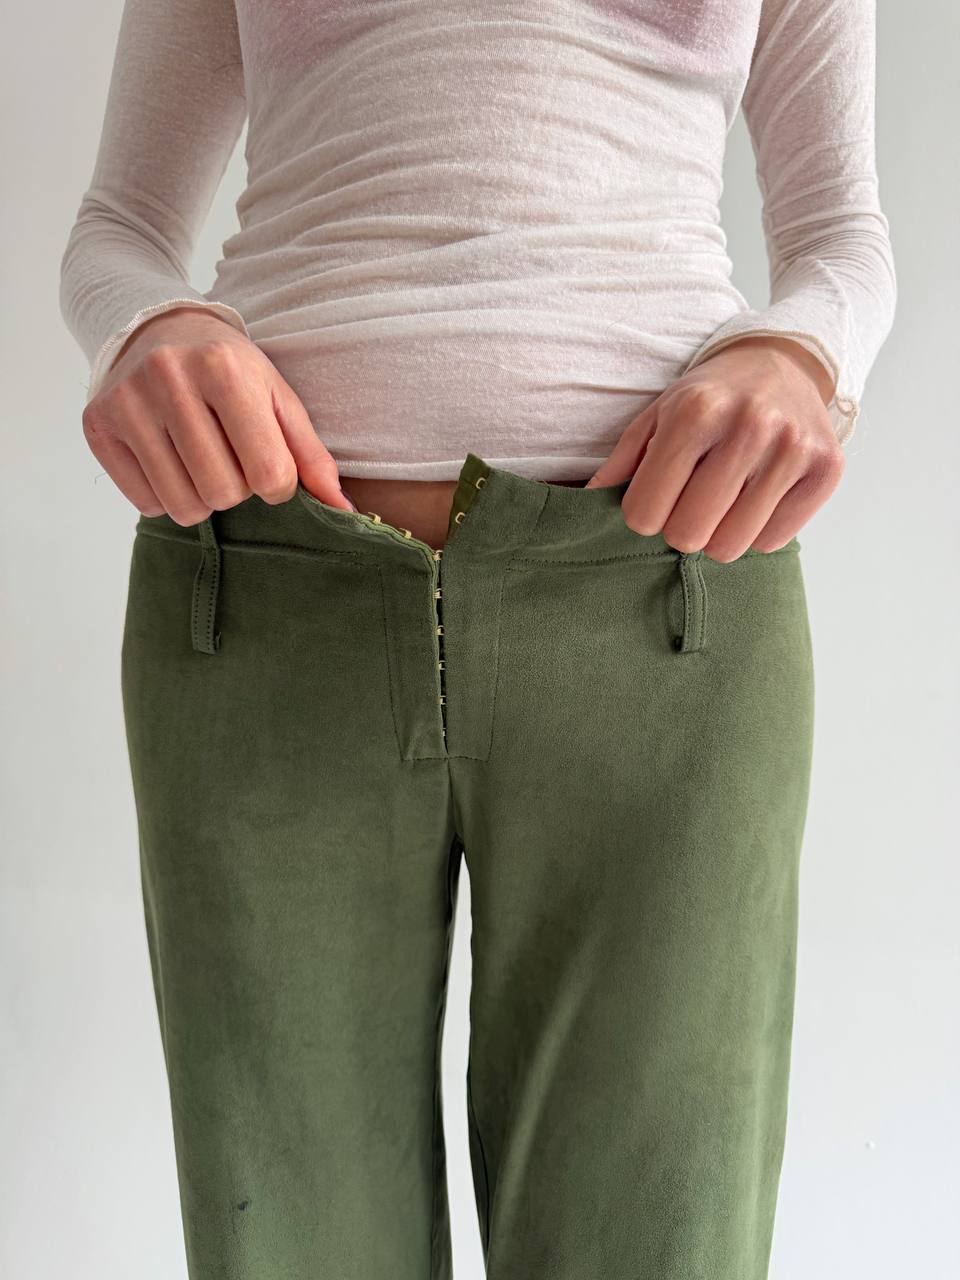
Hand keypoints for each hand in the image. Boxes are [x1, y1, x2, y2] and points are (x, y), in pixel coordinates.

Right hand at [82, 306, 354, 524]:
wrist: (156, 328)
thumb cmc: (230, 370)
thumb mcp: (278, 397)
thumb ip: (312, 455)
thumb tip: (344, 512)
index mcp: (225, 369)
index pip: (268, 473)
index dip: (276, 483)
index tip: (268, 465)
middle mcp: (170, 379)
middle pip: (223, 493)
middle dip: (237, 490)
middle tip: (230, 460)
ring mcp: (128, 402)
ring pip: (183, 506)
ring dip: (202, 498)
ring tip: (201, 462)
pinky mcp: (98, 424)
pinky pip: (146, 503)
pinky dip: (164, 496)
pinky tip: (169, 461)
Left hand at [585, 336, 845, 560]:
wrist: (784, 362)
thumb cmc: (710, 397)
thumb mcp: (657, 414)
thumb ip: (621, 463)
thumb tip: (583, 506)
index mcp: (695, 411)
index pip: (646, 513)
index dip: (644, 515)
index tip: (655, 500)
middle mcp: (748, 426)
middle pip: (689, 534)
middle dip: (681, 529)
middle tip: (690, 504)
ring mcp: (792, 447)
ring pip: (733, 546)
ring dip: (720, 534)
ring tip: (724, 501)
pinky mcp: (827, 468)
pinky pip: (773, 540)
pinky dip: (759, 529)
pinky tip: (758, 497)